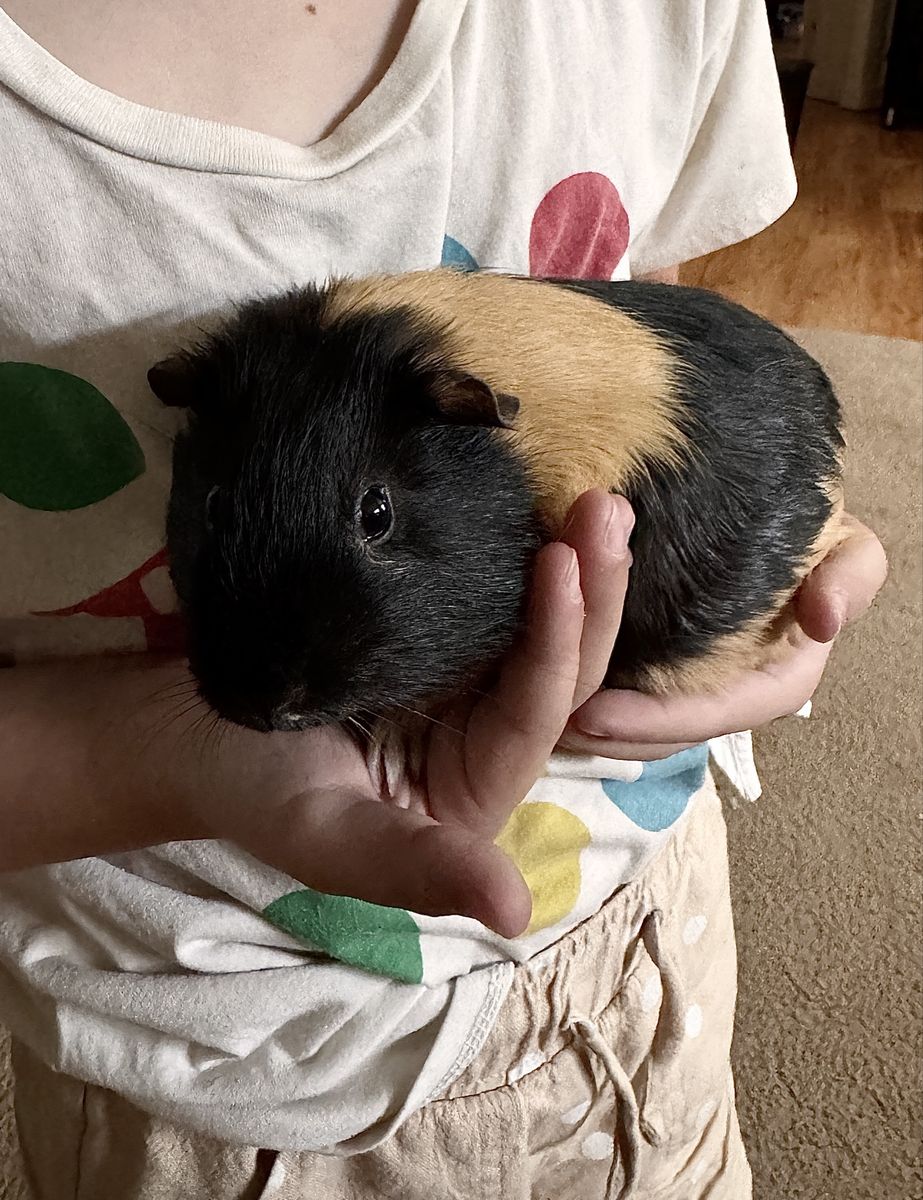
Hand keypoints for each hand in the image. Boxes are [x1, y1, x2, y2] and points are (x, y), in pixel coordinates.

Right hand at [42, 490, 628, 938]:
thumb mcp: (330, 839)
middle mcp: (487, 736)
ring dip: (574, 563)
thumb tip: (515, 915)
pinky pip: (495, 595)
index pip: (536, 714)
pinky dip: (521, 552)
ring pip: (541, 624)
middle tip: (603, 508)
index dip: (557, 643)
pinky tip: (540, 502)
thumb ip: (419, 871)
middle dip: (594, 595)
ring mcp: (466, 680)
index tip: (565, 562)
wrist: (189, 729)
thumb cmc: (250, 791)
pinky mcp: (437, 634)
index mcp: (476, 792)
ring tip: (592, 499)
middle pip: (562, 667)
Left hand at [560, 513, 887, 760]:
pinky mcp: (655, 666)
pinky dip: (579, 684)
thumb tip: (825, 618)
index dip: (651, 720)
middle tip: (541, 717)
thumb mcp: (850, 552)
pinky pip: (615, 686)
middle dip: (601, 730)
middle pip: (656, 732)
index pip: (708, 717)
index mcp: (770, 685)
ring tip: (529, 706)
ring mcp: (686, 686)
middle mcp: (724, 696)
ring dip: (584, 716)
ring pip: (630, 719)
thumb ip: (850, 578)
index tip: (593, 712)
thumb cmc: (816, 541)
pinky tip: (537, 677)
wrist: (778, 521)